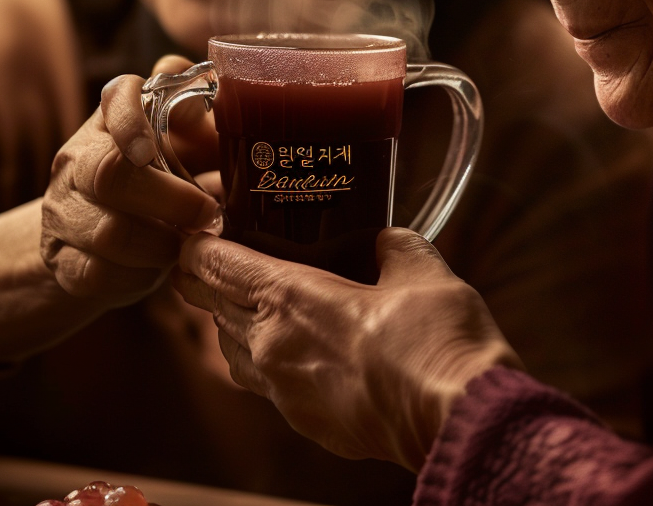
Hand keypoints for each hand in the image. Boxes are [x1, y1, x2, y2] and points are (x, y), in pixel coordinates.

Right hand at [40, 71, 220, 306]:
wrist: (105, 237)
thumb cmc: (164, 179)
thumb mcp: (189, 146)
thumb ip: (204, 119)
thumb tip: (223, 91)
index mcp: (114, 119)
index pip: (116, 97)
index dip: (130, 119)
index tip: (150, 148)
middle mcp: (79, 158)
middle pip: (109, 174)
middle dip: (170, 199)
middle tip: (208, 213)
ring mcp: (62, 209)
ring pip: (107, 231)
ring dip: (161, 244)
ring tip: (189, 244)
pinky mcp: (60, 258)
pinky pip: (98, 273)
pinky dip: (140, 276)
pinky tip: (161, 267)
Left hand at [175, 227, 522, 470]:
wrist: (456, 417)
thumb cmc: (436, 339)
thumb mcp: (419, 266)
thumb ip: (390, 244)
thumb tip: (380, 239)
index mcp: (290, 299)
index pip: (218, 265)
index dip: (199, 244)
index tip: (196, 230)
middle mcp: (272, 347)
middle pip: (213, 306)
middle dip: (204, 278)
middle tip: (208, 257)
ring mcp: (283, 391)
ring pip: (231, 347)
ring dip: (229, 319)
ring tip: (243, 298)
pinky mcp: (303, 421)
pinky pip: (261, 380)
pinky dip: (259, 354)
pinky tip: (287, 345)